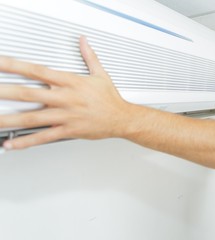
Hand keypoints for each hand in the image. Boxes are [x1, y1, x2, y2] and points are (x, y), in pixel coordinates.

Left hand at [0, 36, 127, 149]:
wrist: (122, 119)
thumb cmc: (110, 99)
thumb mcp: (100, 74)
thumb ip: (89, 56)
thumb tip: (83, 41)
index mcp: (71, 83)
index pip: (38, 71)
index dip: (16, 66)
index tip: (0, 64)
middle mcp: (65, 99)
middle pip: (30, 95)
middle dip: (6, 93)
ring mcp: (65, 116)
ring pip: (33, 118)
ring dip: (10, 120)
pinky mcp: (68, 131)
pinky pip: (44, 137)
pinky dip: (26, 142)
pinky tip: (12, 143)